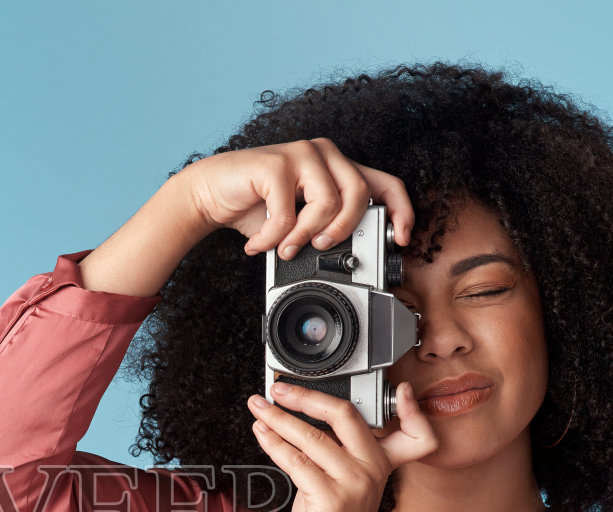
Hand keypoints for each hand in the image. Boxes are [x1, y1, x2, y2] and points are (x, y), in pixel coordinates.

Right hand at [175, 137, 414, 258]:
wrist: (211, 194)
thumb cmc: (256, 208)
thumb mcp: (301, 221)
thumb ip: (327, 227)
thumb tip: (355, 256)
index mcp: (337, 168)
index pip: (386, 183)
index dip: (401, 212)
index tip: (399, 240)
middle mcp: (324, 154)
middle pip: (358, 195)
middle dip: (342, 231)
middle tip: (320, 247)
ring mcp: (300, 154)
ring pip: (327, 204)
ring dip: (303, 236)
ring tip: (284, 248)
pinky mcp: (275, 163)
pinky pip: (287, 214)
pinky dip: (272, 238)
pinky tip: (260, 242)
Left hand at [247, 381, 437, 511]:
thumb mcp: (341, 485)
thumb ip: (333, 453)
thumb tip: (300, 420)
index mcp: (382, 465)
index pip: (411, 431)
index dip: (413, 409)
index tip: (401, 389)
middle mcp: (374, 472)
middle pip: (345, 415)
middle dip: (306, 396)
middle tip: (279, 388)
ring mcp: (354, 485)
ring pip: (310, 436)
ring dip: (277, 418)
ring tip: (258, 408)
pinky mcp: (330, 499)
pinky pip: (295, 460)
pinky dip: (273, 443)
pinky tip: (262, 433)